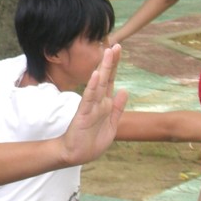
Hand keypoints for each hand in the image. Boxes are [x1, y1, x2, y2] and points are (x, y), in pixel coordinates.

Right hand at [60, 44, 127, 165]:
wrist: (75, 154)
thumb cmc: (91, 141)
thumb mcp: (112, 125)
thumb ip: (118, 108)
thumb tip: (125, 90)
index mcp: (105, 104)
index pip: (110, 80)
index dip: (115, 66)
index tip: (118, 50)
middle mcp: (98, 102)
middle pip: (105, 78)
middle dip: (110, 62)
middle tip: (115, 45)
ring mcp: (90, 107)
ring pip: (98, 85)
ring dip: (103, 69)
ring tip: (107, 54)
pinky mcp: (83, 114)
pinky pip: (88, 99)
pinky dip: (92, 86)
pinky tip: (95, 75)